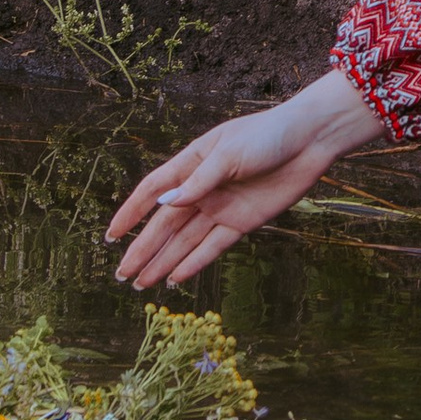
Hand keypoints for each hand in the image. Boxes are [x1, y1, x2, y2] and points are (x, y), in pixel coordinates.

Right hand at [106, 72, 385, 287]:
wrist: (309, 141)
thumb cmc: (267, 135)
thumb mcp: (229, 154)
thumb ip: (198, 183)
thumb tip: (165, 206)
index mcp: (192, 164)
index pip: (152, 192)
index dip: (131, 214)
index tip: (111, 236)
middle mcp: (202, 190)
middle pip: (165, 225)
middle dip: (143, 249)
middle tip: (122, 275)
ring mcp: (221, 208)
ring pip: (185, 241)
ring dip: (164, 262)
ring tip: (142, 284)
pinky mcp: (242, 223)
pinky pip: (213, 247)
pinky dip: (194, 263)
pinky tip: (176, 279)